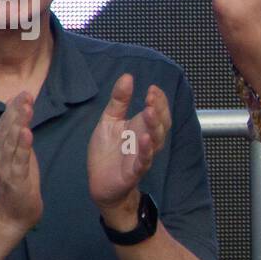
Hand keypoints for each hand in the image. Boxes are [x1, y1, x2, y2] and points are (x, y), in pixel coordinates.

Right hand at [0, 92, 41, 232]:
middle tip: (25, 95)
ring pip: (11, 142)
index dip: (14, 107)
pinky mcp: (15, 178)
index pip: (5, 122)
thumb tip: (17, 105)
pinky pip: (19, 160)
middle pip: (6, 129)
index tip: (23, 91)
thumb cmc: (19, 178)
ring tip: (26, 109)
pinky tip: (27, 134)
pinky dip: (22, 147)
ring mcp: (6, 166)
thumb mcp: (18, 150)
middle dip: (16, 111)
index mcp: (0, 145)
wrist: (15, 211)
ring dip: (18, 124)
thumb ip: (16, 129)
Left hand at [88, 75, 170, 214]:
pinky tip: (145, 139)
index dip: (158, 100)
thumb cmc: (108, 151)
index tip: (153, 88)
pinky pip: (144, 161)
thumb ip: (119, 101)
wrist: (100, 183)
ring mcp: (142, 156)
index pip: (158, 111)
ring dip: (154, 127)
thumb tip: (127, 76)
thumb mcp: (110, 121)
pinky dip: (146, 151)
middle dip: (159, 110)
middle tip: (152, 96)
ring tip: (150, 112)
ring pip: (155, 141)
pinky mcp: (134, 172)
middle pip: (160, 124)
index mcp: (141, 127)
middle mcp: (146, 141)